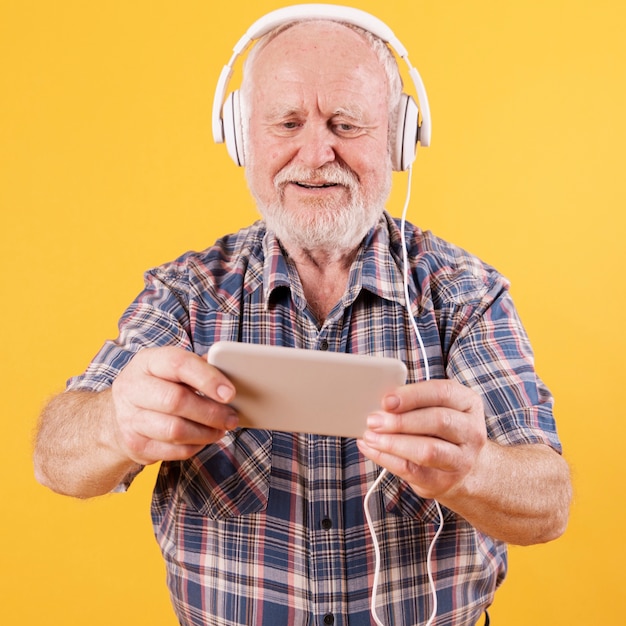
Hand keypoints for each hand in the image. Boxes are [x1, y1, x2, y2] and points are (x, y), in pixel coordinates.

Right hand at [110, 346, 238, 465]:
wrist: (119, 414)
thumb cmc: (157, 385)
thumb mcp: (171, 368)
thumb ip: (198, 368)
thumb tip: (230, 376)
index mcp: (147, 361)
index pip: (179, 364)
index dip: (208, 378)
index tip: (230, 393)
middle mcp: (132, 387)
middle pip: (177, 401)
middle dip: (211, 412)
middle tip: (231, 417)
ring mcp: (130, 418)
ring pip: (175, 430)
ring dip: (206, 433)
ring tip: (221, 429)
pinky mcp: (135, 445)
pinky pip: (173, 450)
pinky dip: (195, 446)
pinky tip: (203, 439)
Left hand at [357, 379, 487, 500]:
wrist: (463, 468)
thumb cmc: (440, 429)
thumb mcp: (435, 407)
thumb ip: (412, 402)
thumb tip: (380, 404)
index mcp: (468, 403)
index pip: (442, 393)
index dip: (412, 396)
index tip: (386, 400)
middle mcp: (471, 431)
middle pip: (438, 421)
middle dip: (401, 421)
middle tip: (373, 420)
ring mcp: (462, 460)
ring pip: (427, 450)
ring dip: (392, 442)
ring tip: (370, 436)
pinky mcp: (444, 482)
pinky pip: (412, 470)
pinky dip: (386, 458)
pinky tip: (371, 449)